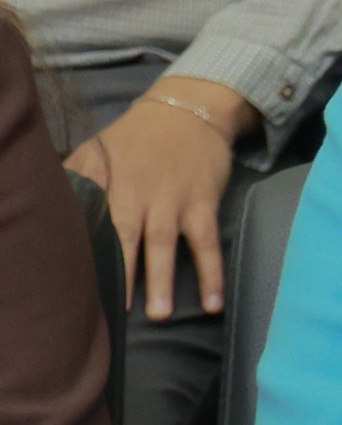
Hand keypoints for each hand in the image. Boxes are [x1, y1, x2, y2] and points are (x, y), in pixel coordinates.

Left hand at [65, 81, 253, 317]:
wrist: (187, 109)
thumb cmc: (135, 139)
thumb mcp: (95, 150)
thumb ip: (73, 179)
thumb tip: (44, 206)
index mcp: (107, 186)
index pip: (90, 224)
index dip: (82, 252)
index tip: (74, 284)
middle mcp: (137, 195)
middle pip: (125, 238)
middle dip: (121, 273)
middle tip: (117, 312)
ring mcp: (172, 201)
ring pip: (165, 243)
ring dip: (162, 279)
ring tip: (160, 315)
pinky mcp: (202, 203)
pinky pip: (208, 243)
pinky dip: (212, 273)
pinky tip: (213, 304)